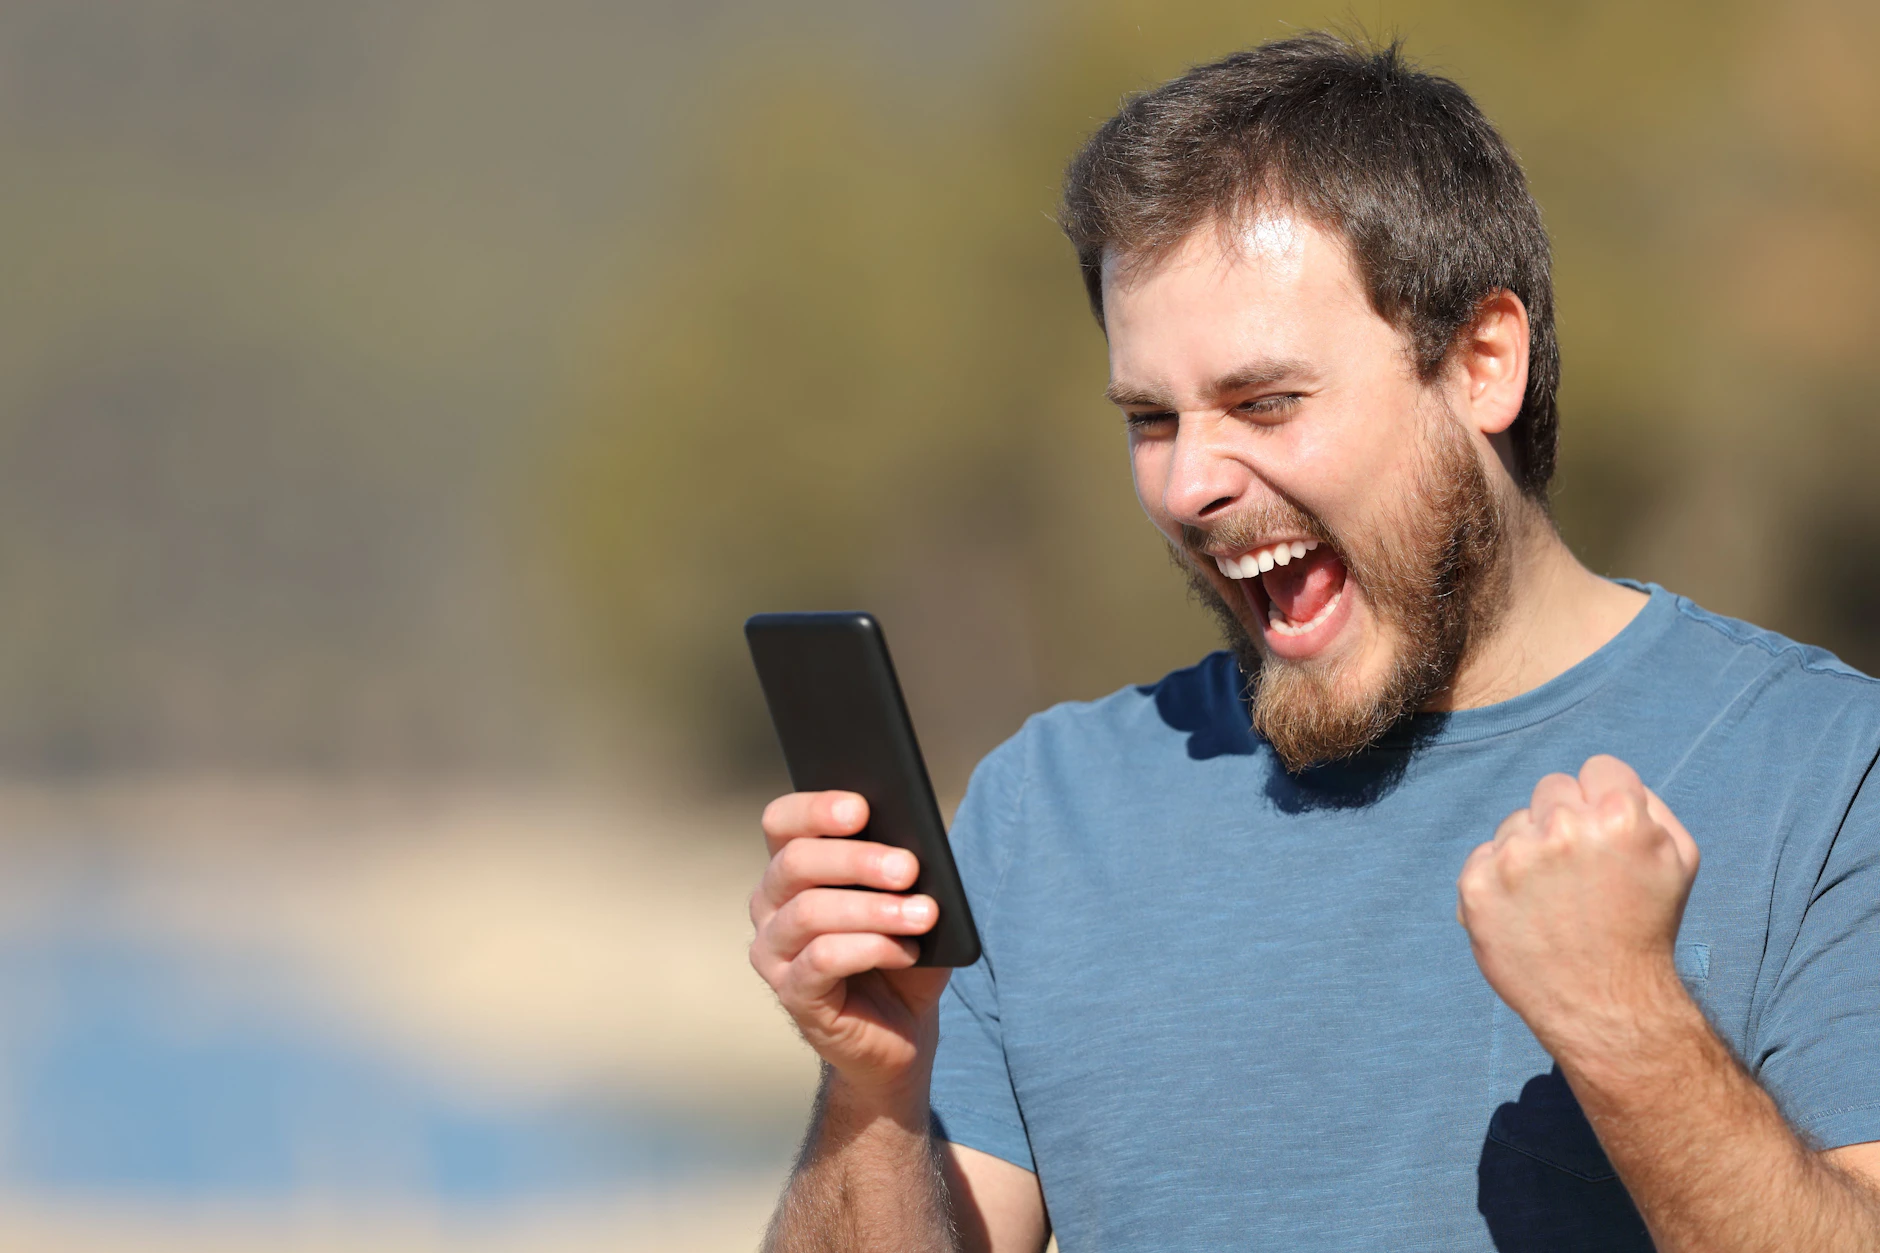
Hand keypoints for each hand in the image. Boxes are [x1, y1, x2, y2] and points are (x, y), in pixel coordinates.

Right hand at [749, 791, 951, 1099]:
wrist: (902, 1029)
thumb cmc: (901, 951)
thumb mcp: (910, 901)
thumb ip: (904, 869)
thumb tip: (912, 844)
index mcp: (793, 868)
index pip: (782, 822)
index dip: (816, 810)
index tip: (862, 809)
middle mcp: (770, 904)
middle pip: (795, 862)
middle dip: (858, 860)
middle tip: (909, 868)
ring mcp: (773, 951)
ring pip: (810, 911)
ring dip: (874, 909)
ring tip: (924, 914)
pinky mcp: (792, 994)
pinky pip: (821, 959)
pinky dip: (872, 948)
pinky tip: (908, 951)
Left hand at [1457, 755, 1700, 1060]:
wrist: (1605, 1003)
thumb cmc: (1645, 928)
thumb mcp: (1679, 858)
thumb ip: (1649, 804)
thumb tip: (1604, 779)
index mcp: (1619, 816)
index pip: (1599, 768)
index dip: (1606, 800)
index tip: (1608, 834)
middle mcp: (1562, 829)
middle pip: (1552, 789)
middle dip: (1567, 820)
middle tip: (1583, 872)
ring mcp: (1514, 857)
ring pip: (1515, 823)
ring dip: (1531, 851)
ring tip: (1555, 900)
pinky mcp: (1476, 886)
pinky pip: (1484, 857)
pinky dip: (1500, 881)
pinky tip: (1526, 913)